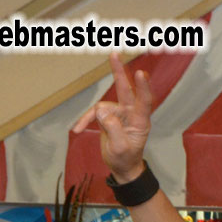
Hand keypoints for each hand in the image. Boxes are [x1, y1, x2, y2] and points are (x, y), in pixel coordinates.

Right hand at [71, 53, 152, 181]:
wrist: (122, 167)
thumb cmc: (126, 159)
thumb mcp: (120, 148)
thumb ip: (113, 128)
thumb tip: (102, 111)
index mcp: (140, 121)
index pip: (144, 101)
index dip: (142, 87)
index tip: (140, 74)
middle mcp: (131, 113)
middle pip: (125, 90)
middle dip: (118, 72)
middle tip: (115, 54)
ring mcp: (119, 113)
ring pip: (102, 107)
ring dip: (89, 117)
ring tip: (79, 128)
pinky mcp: (109, 116)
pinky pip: (94, 113)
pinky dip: (85, 120)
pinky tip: (77, 129)